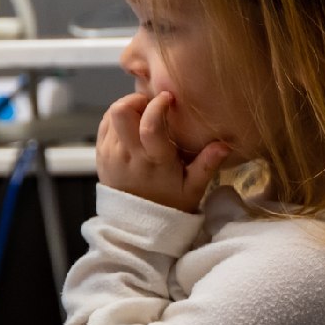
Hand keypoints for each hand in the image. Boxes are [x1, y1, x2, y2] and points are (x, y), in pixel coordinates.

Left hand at [95, 91, 227, 211]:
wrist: (137, 226)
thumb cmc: (170, 204)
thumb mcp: (194, 188)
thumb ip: (207, 165)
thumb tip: (225, 144)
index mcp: (155, 161)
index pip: (149, 125)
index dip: (157, 105)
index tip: (168, 98)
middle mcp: (129, 155)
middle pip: (121, 112)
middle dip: (136, 100)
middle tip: (151, 105)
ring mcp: (111, 154)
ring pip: (111, 116)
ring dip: (128, 109)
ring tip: (144, 116)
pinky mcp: (100, 155)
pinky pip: (104, 125)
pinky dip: (117, 119)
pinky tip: (132, 127)